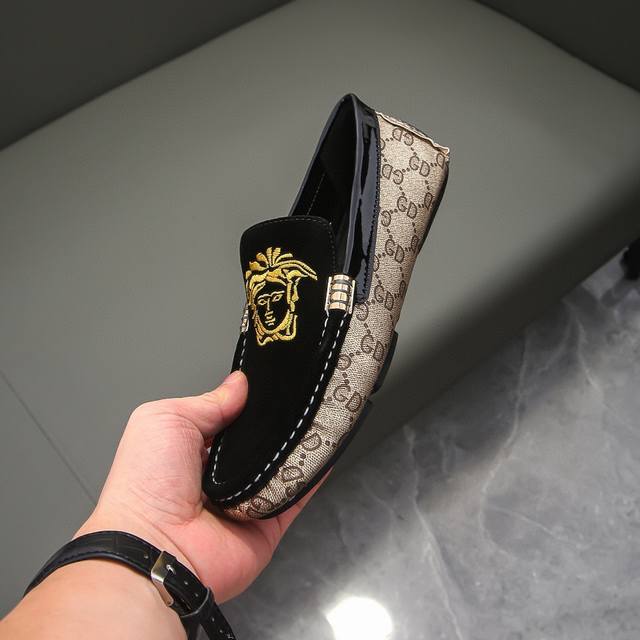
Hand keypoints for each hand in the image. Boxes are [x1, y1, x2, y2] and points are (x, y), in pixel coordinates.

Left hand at [77, 371, 317, 601]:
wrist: (155, 548)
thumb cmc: (147, 481)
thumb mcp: (166, 420)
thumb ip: (209, 402)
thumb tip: (241, 383)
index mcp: (193, 449)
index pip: (232, 418)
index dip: (251, 401)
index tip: (277, 379)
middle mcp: (222, 475)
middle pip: (261, 441)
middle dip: (279, 420)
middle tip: (305, 392)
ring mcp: (247, 501)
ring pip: (284, 465)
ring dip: (301, 441)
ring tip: (322, 409)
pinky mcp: (269, 524)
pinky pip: (297, 494)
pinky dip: (314, 472)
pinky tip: (327, 444)